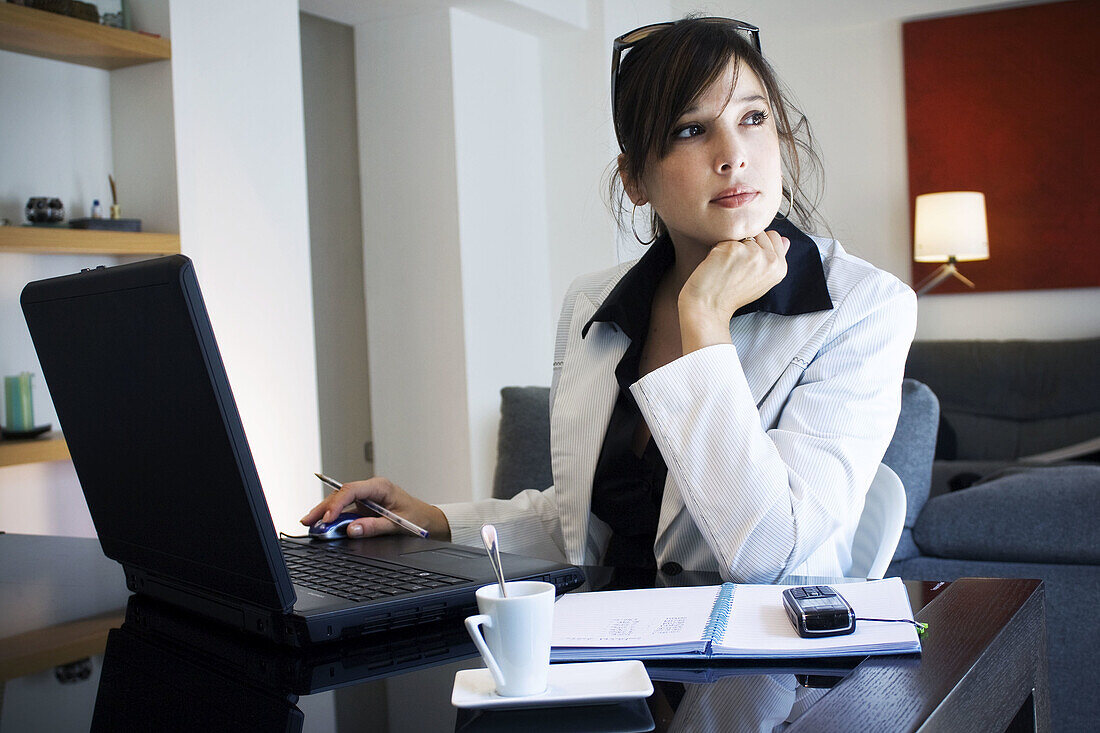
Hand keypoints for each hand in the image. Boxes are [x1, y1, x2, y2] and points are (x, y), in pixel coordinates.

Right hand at [300, 477, 450, 540]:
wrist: (427, 519)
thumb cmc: (416, 518)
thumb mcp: (397, 524)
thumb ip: (375, 527)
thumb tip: (353, 529)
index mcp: (380, 487)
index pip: (352, 490)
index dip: (337, 504)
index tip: (328, 519)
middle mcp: (371, 489)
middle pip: (341, 494)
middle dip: (323, 507)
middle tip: (308, 520)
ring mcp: (367, 496)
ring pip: (340, 501)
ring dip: (325, 511)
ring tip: (309, 522)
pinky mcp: (364, 505)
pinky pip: (345, 508)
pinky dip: (333, 516)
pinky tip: (321, 522)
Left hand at [677, 231, 789, 352]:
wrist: (709, 307)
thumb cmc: (732, 294)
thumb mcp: (761, 280)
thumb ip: (774, 259)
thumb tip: (785, 239)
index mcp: (780, 267)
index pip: (773, 236)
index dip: (758, 244)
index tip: (747, 262)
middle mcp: (770, 260)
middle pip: (758, 232)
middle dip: (745, 243)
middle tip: (736, 267)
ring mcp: (752, 253)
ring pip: (740, 235)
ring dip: (731, 247)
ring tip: (727, 267)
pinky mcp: (733, 249)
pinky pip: (724, 238)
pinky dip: (717, 250)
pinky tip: (716, 266)